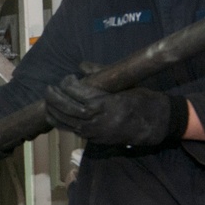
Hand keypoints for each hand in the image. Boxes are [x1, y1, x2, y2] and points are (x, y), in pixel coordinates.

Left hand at [44, 75, 187, 146]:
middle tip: (49, 88)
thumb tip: (82, 65)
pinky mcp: (95, 139)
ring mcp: (96, 132)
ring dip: (54, 111)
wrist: (156, 124)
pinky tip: (55, 114)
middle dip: (55, 98)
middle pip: (68, 109)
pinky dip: (61, 122)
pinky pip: (73, 130)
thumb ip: (103, 74)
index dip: (68, 85)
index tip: (67, 77)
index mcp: (107, 104)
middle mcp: (99, 120)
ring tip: (47, 101)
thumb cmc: (142, 100)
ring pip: (67, 123)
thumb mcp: (125, 85)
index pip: (79, 94)